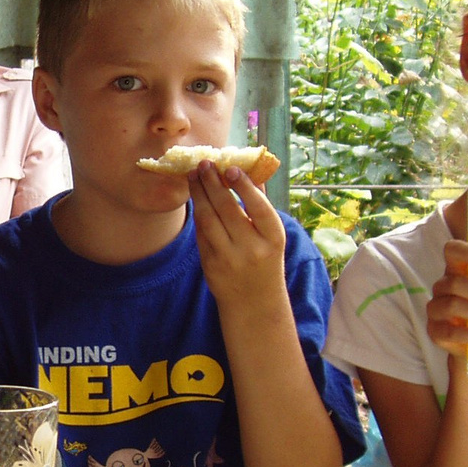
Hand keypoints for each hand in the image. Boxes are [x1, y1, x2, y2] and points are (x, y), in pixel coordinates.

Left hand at [188, 162, 286, 310]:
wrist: (254, 302)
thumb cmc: (265, 260)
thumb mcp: (272, 236)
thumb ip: (260, 207)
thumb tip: (249, 171)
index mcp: (273, 238)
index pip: (258, 207)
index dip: (244, 186)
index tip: (230, 168)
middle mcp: (252, 248)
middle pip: (227, 209)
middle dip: (213, 183)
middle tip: (204, 164)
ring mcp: (229, 258)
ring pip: (208, 219)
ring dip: (198, 194)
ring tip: (193, 175)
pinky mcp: (210, 264)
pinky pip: (201, 233)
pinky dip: (197, 213)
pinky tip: (195, 197)